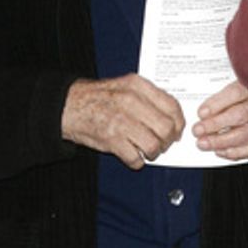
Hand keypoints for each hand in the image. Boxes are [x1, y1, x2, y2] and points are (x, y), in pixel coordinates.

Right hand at [61, 74, 183, 167]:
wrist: (69, 106)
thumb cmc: (98, 98)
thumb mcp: (125, 86)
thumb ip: (149, 97)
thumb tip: (172, 116)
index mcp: (137, 86)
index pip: (172, 106)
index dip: (178, 123)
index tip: (176, 131)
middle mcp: (130, 101)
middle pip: (166, 128)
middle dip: (168, 141)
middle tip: (162, 144)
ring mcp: (120, 121)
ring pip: (154, 145)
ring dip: (153, 153)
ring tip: (146, 150)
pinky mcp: (111, 139)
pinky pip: (135, 158)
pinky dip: (136, 161)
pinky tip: (132, 155)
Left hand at [193, 81, 247, 161]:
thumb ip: (230, 93)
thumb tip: (205, 110)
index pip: (236, 93)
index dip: (217, 104)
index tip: (201, 113)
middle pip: (240, 115)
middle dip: (215, 126)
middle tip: (198, 131)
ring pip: (246, 135)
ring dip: (222, 142)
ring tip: (205, 144)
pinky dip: (236, 152)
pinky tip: (222, 151)